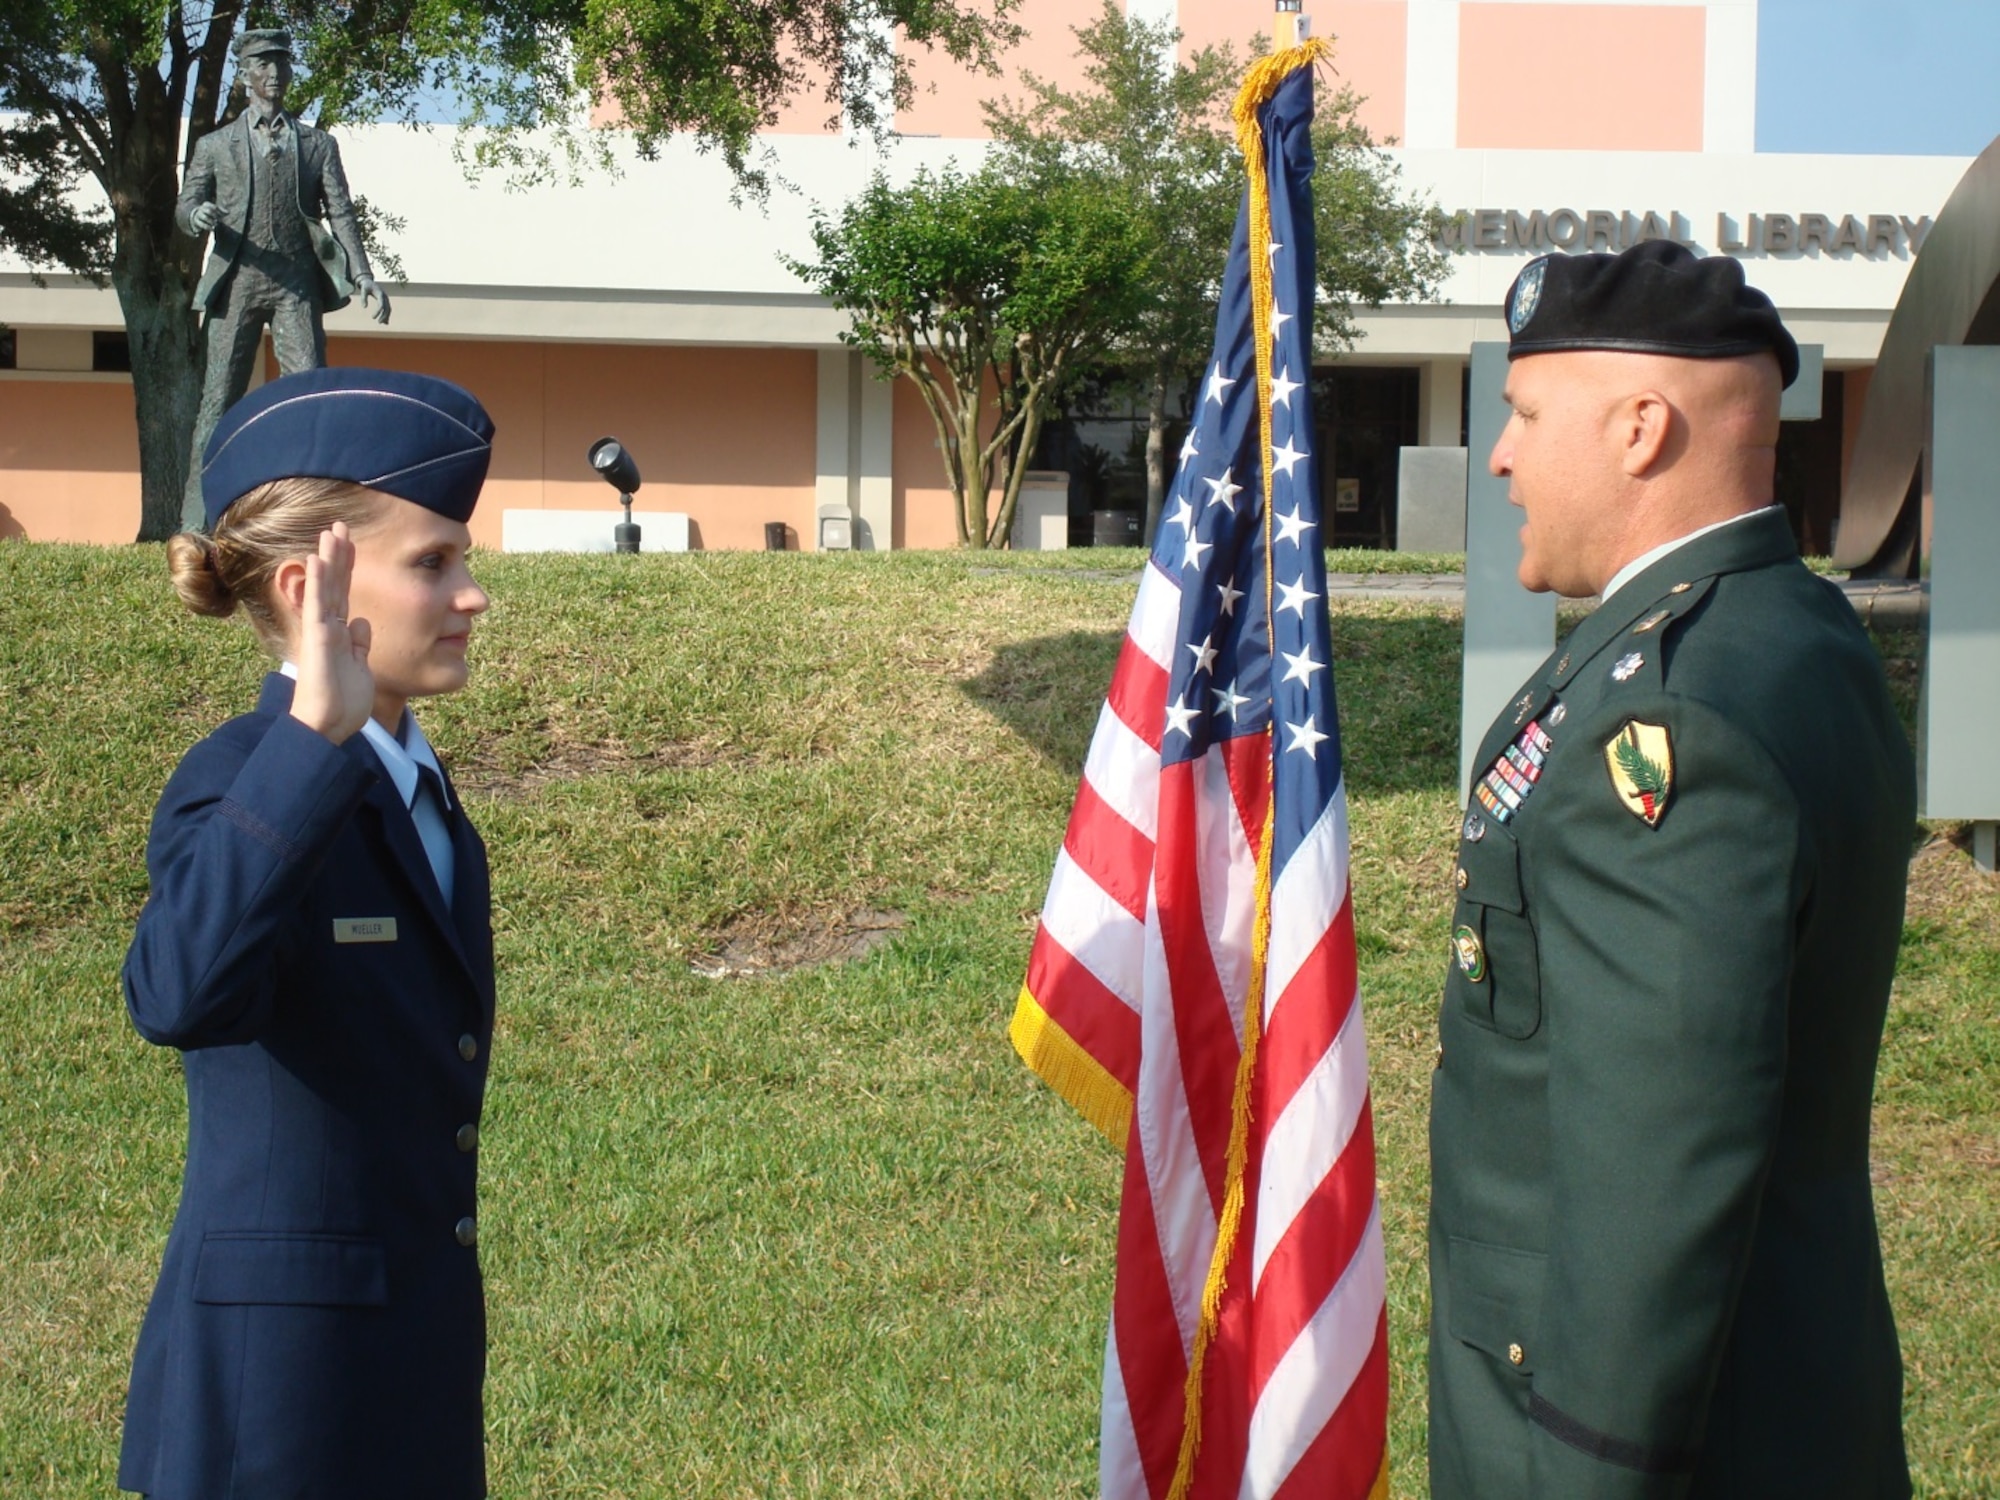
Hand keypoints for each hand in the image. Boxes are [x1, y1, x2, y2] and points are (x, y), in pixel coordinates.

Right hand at [191, 202, 219, 232]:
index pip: (214, 207)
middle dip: (215, 216)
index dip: (219, 212)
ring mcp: (198, 215)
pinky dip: (208, 228)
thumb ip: (222, 211)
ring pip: (205, 218)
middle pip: (209, 211)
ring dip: (212, 222)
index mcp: (206, 204)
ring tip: (215, 225)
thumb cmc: (210, 214)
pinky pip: (202, 225)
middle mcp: (201, 208)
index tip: (221, 216)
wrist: (198, 217)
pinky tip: (212, 229)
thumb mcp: (216, 211)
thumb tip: (228, 212)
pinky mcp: (197, 222)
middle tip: (218, 220)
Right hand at [289, 523, 374, 743]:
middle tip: (340, 525)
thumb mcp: (360, 667)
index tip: (350, 544)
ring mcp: (321, 631)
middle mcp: (328, 627)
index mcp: (340, 633)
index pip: (345, 593)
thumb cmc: (342, 702)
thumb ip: (360, 644)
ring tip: (331, 531)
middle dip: (338, 554)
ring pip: (324, 588)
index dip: (347, 568)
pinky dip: (316, 583)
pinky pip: (316, 606)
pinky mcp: (317, 639)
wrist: (328, 726)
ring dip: (328, 559)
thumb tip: (362, 622)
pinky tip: (316, 560)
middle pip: (334, 584)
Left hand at [360, 278, 391, 324]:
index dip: (378, 311)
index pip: (381, 304)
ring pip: (388, 309)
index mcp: (380, 293)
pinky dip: (386, 315)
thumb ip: (363, 298)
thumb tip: (364, 307)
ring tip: (381, 323)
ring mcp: (386, 299)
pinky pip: (388, 309)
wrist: (369, 282)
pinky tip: (385, 322)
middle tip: (378, 322)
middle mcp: (385, 297)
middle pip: (387, 308)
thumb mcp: (363, 290)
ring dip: (386, 317)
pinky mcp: (385, 301)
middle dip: (384, 316)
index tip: (372, 317)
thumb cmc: (365, 285)